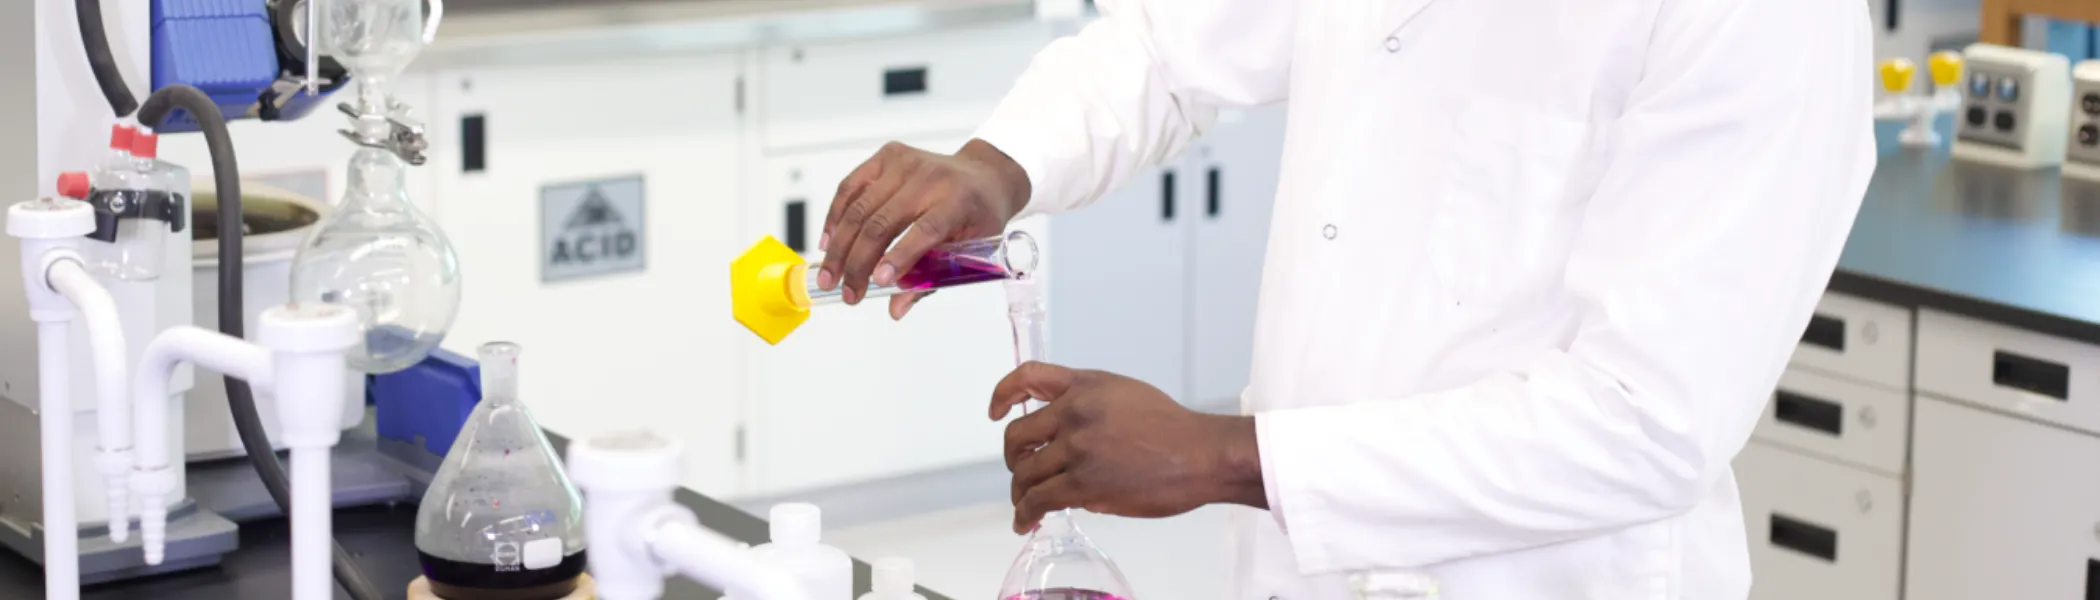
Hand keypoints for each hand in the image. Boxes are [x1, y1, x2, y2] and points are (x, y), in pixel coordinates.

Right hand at [820, 139, 1029, 319]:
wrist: (982, 176)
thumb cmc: (978, 215)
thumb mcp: (969, 251)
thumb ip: (930, 280)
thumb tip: (896, 308)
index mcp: (959, 200)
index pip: (925, 229)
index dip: (899, 257)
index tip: (877, 283)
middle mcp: (930, 178)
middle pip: (882, 222)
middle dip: (858, 263)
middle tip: (847, 293)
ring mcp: (905, 163)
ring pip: (860, 208)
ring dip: (840, 247)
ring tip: (830, 276)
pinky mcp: (886, 157)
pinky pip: (850, 187)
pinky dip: (835, 217)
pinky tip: (829, 242)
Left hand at [990, 362, 1265, 533]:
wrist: (1201, 455)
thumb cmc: (1174, 430)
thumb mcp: (1126, 395)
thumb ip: (1088, 406)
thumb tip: (1063, 439)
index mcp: (1085, 385)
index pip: (1028, 377)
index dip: (1004, 394)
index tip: (996, 412)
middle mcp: (1075, 411)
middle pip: (1017, 436)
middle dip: (1015, 460)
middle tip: (1023, 473)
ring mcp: (1077, 447)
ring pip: (1025, 472)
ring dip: (1020, 492)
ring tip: (1026, 506)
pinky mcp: (1082, 482)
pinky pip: (1038, 500)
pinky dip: (1025, 514)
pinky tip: (1027, 522)